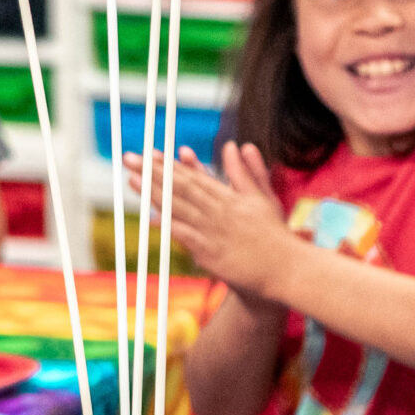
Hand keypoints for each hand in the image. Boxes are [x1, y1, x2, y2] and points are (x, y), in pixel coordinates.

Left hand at [123, 141, 295, 300]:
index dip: (168, 165)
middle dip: (154, 171)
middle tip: (129, 158)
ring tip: (132, 179)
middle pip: (181, 187)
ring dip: (155, 193)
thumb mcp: (263, 198)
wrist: (285, 269)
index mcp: (230, 196)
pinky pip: (188, 237)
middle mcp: (220, 210)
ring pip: (180, 207)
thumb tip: (235, 145)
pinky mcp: (212, 253)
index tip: (148, 154)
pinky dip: (171, 226)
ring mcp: (215, 231)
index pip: (193, 177)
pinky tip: (152, 218)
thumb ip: (246, 172)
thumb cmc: (273, 235)